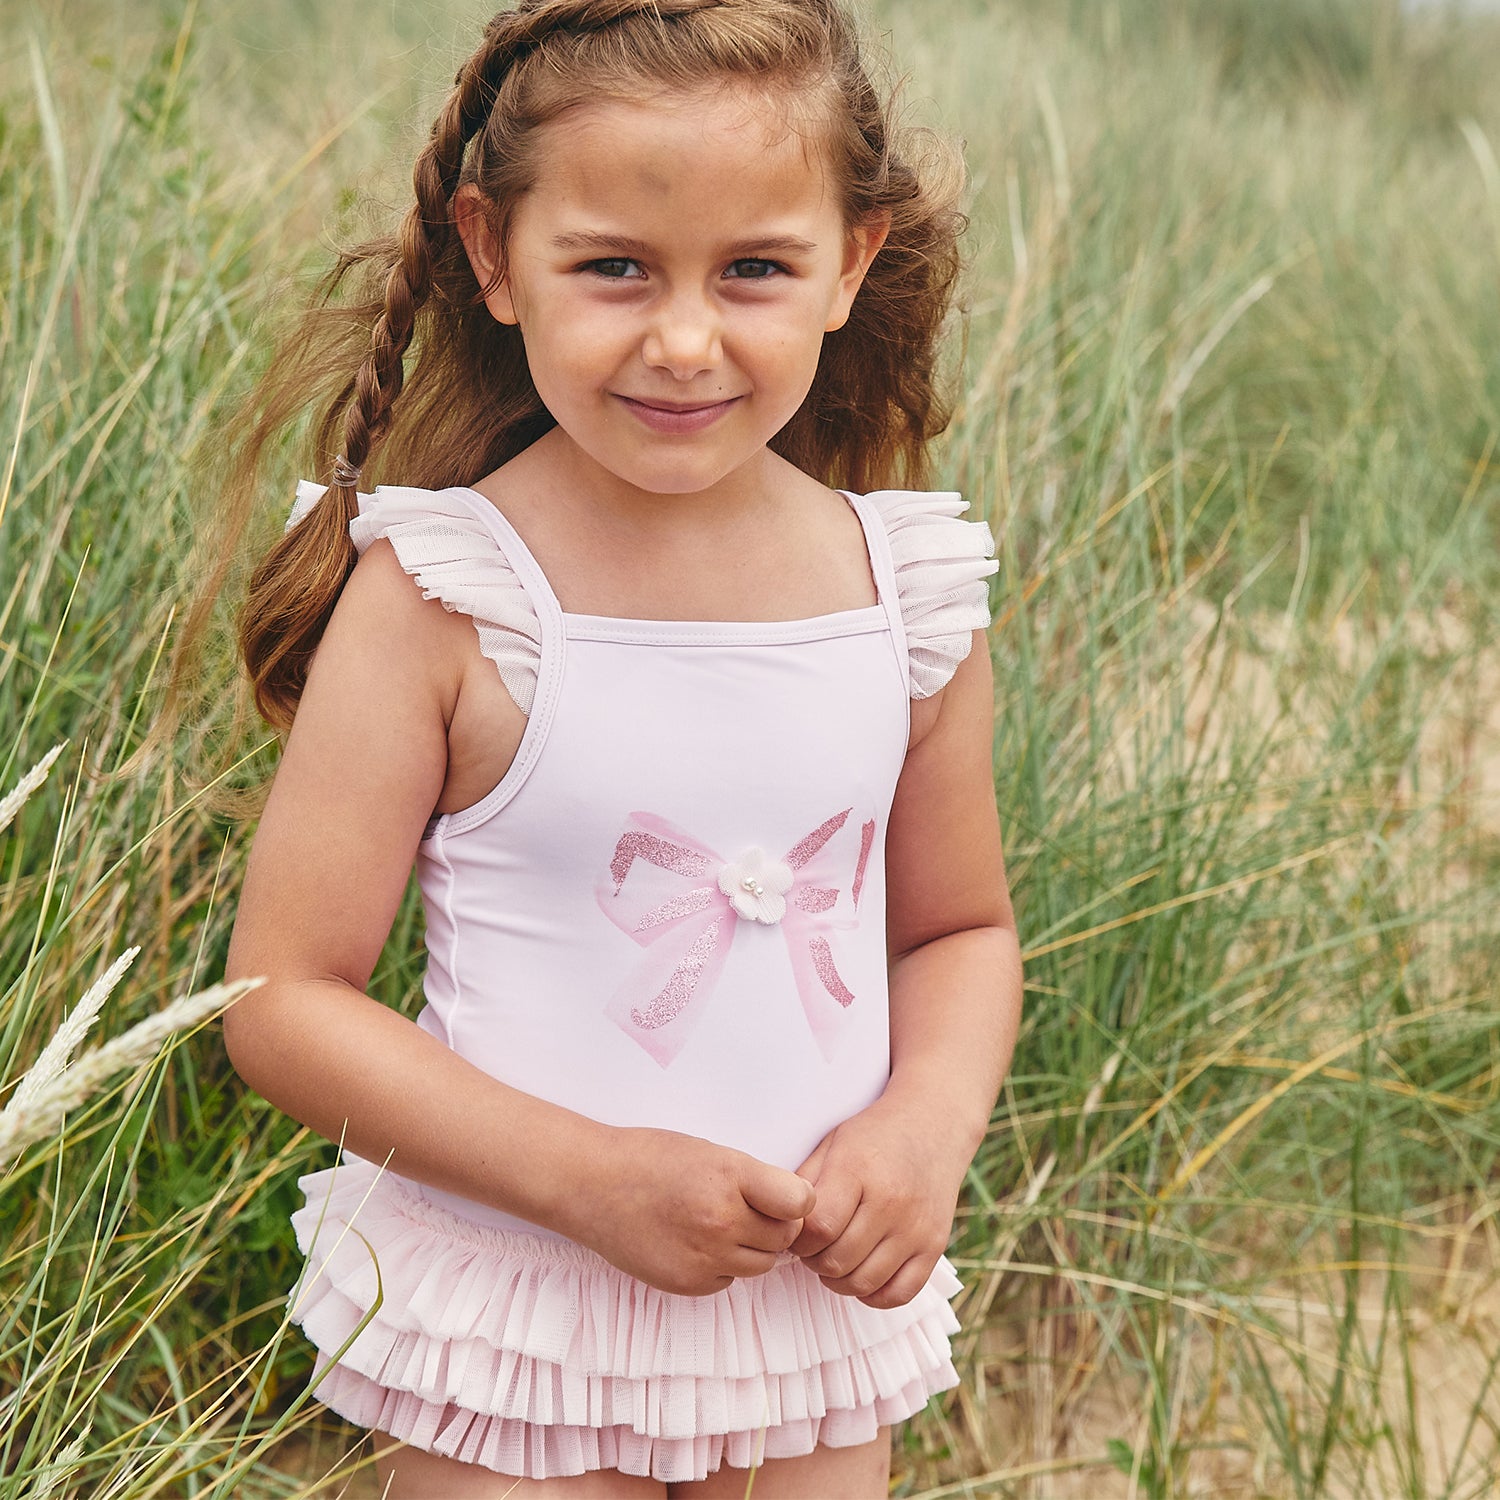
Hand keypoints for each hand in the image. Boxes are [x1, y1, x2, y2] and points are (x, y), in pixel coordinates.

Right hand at [564, 1127, 814, 1297]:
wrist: (593, 1184)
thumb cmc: (651, 1159)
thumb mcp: (710, 1153)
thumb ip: (752, 1180)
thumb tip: (792, 1207)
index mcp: (731, 1176)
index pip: (800, 1202)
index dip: (796, 1201)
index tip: (784, 1197)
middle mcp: (723, 1220)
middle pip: (784, 1238)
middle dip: (775, 1226)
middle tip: (749, 1209)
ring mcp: (706, 1256)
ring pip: (761, 1265)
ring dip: (751, 1248)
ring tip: (720, 1224)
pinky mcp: (688, 1283)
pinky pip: (728, 1280)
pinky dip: (722, 1265)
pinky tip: (696, 1242)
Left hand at [790, 1098, 969, 1309]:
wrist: (933, 1123)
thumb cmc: (875, 1134)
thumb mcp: (833, 1142)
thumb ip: (805, 1181)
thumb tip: (780, 1222)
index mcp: (859, 1170)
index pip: (818, 1227)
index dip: (797, 1238)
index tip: (796, 1231)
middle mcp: (891, 1202)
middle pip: (836, 1260)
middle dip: (813, 1260)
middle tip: (813, 1246)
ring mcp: (916, 1227)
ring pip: (863, 1282)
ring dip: (838, 1279)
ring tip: (834, 1258)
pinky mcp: (934, 1246)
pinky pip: (899, 1294)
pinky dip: (874, 1294)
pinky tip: (863, 1274)